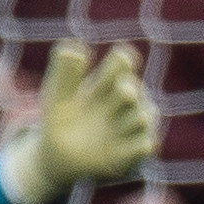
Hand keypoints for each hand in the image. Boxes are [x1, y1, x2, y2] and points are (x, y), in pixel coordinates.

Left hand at [0, 42, 156, 203]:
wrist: (58, 156)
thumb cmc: (59, 119)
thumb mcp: (57, 94)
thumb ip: (64, 71)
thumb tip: (74, 48)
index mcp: (107, 82)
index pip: (122, 63)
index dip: (122, 60)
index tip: (119, 58)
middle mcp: (124, 101)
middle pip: (135, 88)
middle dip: (129, 89)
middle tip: (124, 90)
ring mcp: (130, 125)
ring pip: (146, 115)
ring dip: (134, 117)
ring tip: (114, 124)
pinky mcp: (134, 150)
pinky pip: (145, 145)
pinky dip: (136, 144)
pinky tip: (118, 147)